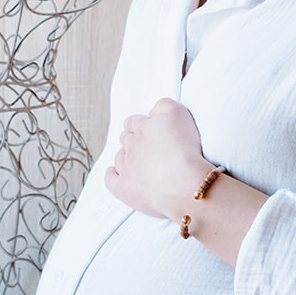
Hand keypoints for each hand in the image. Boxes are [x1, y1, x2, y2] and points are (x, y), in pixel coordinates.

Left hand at [105, 97, 208, 221]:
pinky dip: (112, 176)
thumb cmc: (184, 150)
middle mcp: (131, 146)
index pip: (135, 122)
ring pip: (120, 157)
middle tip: (150, 147)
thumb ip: (163, 105)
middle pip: (127, 139)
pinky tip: (115, 174)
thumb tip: (154, 110)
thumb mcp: (178, 113)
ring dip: (126, 157)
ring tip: (140, 162)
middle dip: (135, 140)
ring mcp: (126, 168)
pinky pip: (111, 180)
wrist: (183, 184)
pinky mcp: (124, 189)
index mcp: (143, 128)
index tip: (151, 130)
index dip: (142, 125)